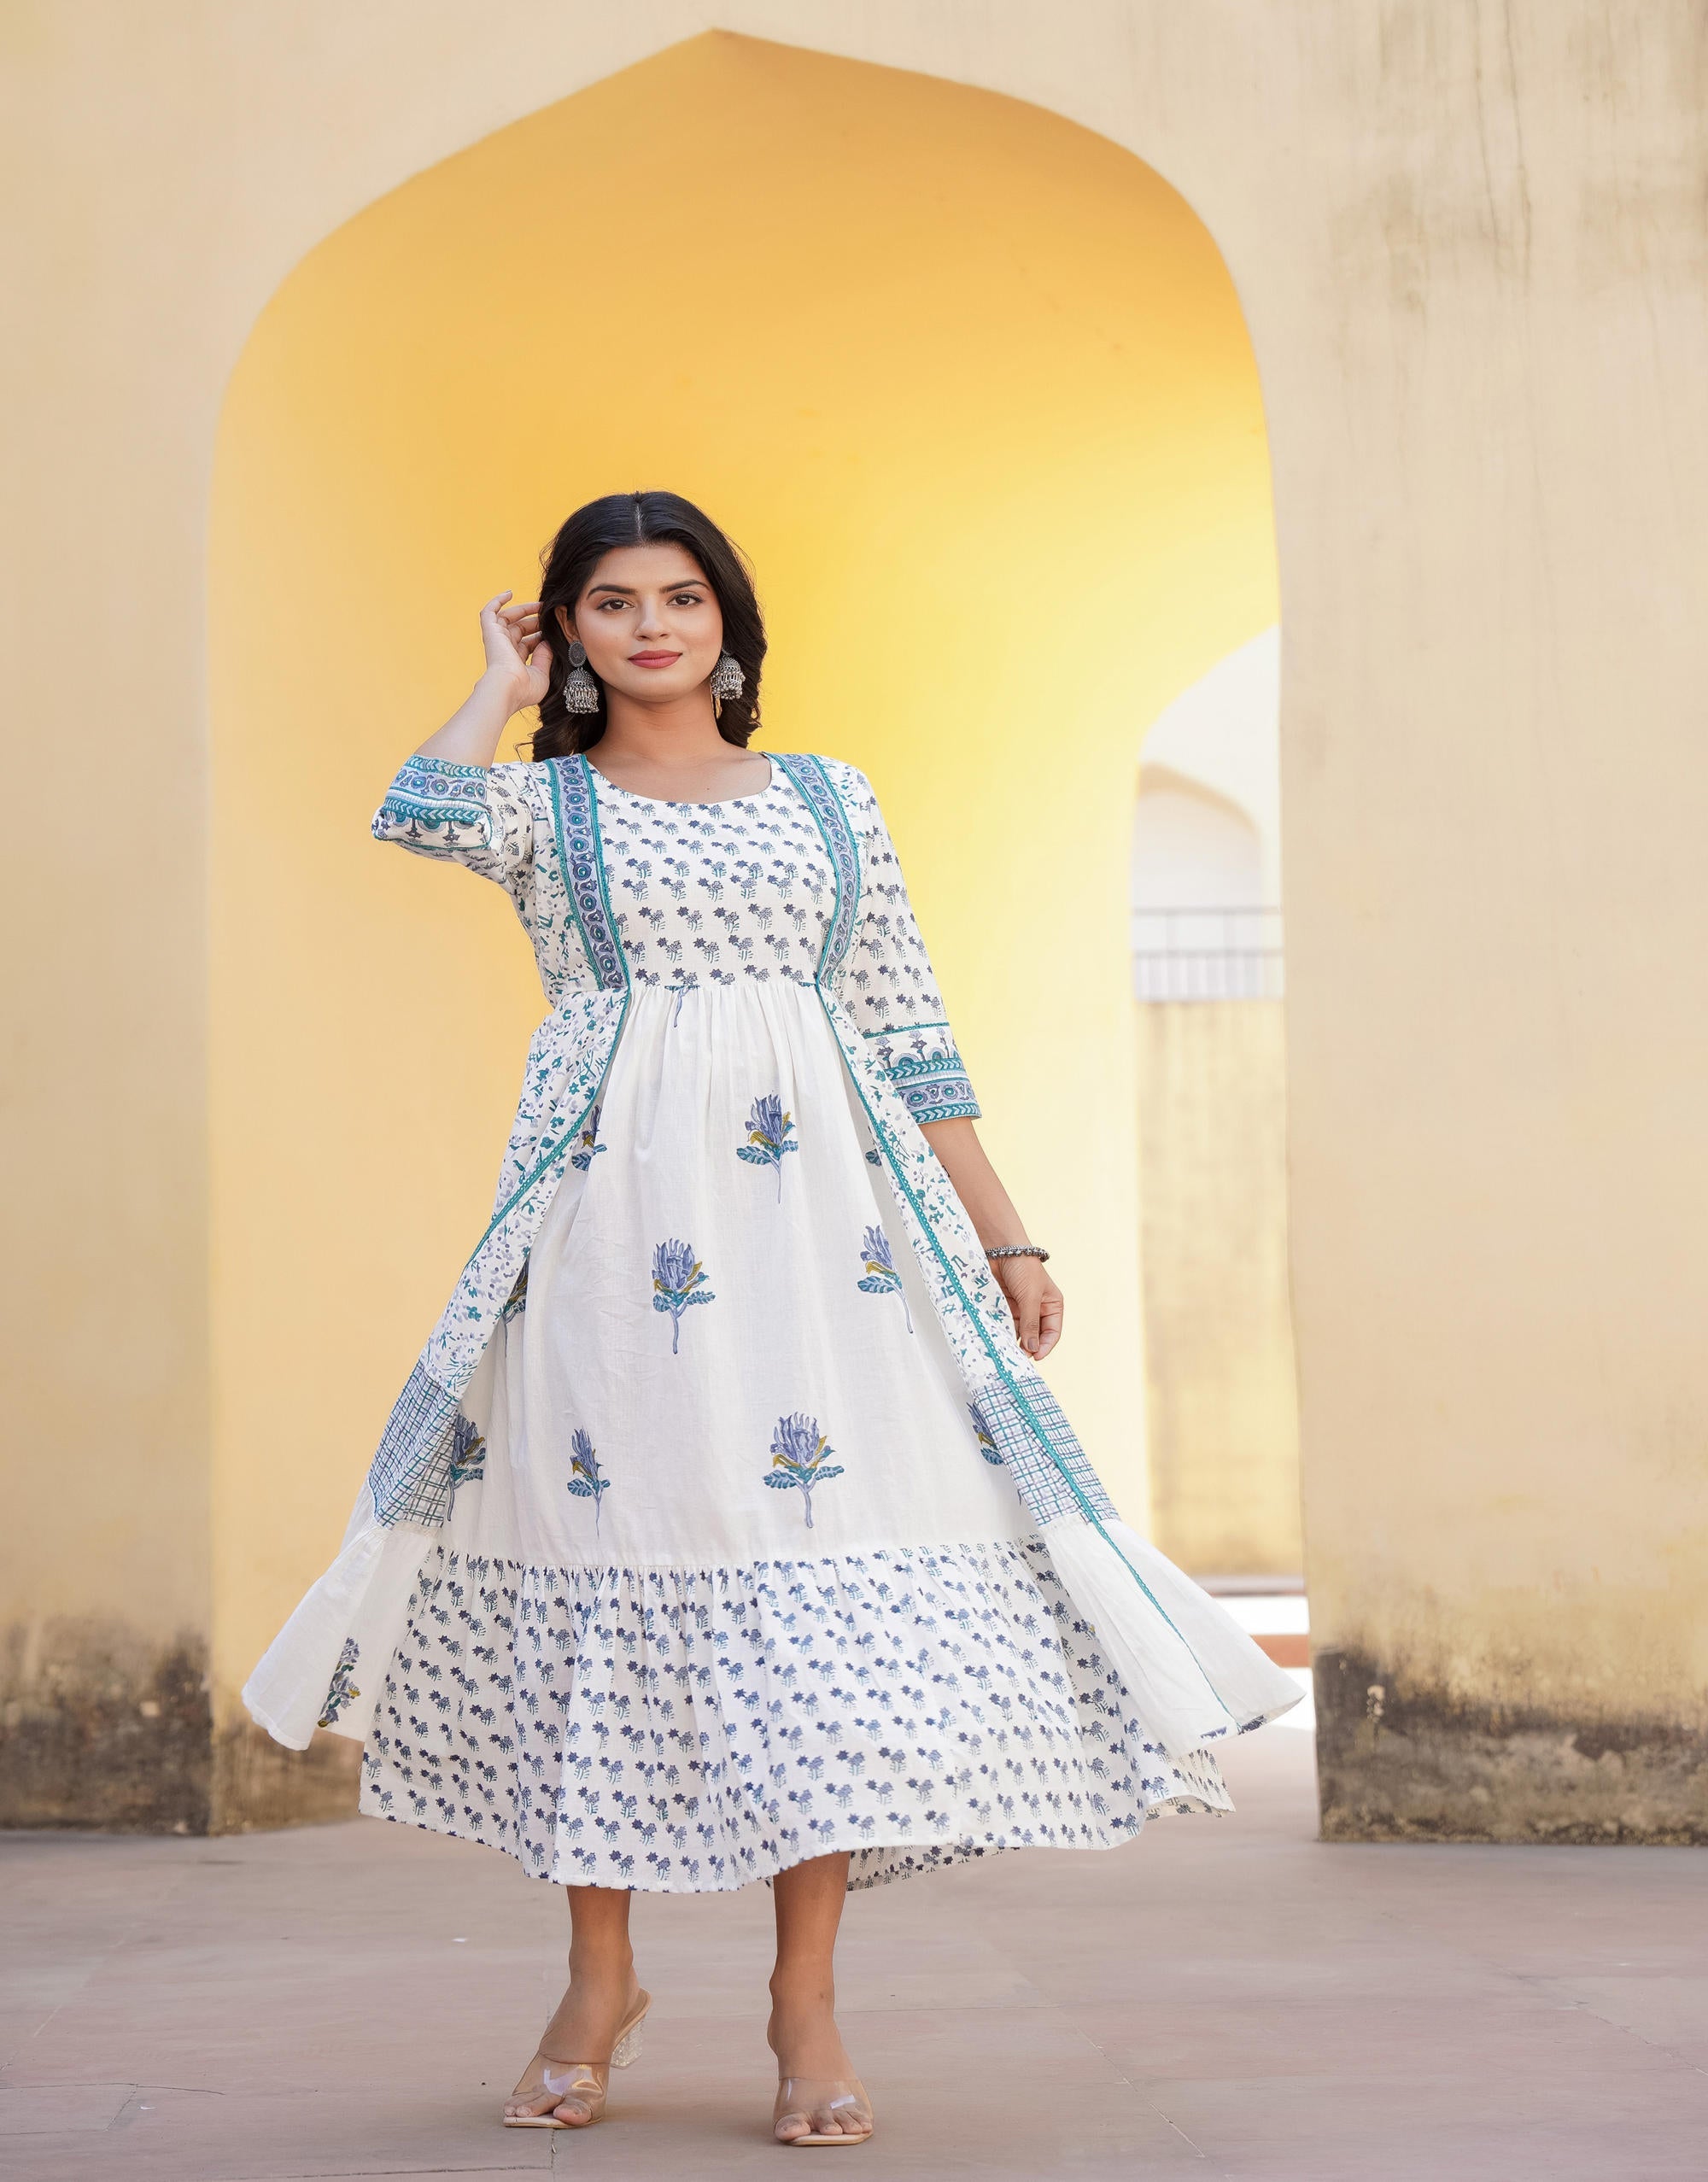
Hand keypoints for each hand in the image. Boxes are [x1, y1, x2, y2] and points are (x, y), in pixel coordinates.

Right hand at [479, 591, 551, 711]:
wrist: (509, 688)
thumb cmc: (525, 688)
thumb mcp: (542, 674)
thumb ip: (545, 657)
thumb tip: (547, 641)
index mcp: (515, 663)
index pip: (527, 645)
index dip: (540, 636)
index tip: (553, 631)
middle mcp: (504, 651)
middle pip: (519, 630)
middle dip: (535, 622)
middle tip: (550, 617)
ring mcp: (497, 640)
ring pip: (507, 619)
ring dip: (523, 610)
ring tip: (540, 606)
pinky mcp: (491, 631)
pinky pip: (489, 611)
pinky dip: (497, 601)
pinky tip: (509, 593)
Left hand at [990, 1255, 1062, 1359]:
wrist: (1000, 1247)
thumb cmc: (1022, 1267)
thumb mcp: (1030, 1297)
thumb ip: (1031, 1323)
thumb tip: (1032, 1348)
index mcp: (1052, 1305)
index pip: (1052, 1332)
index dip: (1044, 1346)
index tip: (1034, 1357)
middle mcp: (1037, 1308)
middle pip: (1034, 1335)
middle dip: (1027, 1346)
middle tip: (1016, 1356)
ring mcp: (1020, 1307)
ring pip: (1018, 1331)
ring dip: (1012, 1339)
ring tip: (1005, 1349)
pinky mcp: (1004, 1305)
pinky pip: (1004, 1323)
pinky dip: (1001, 1330)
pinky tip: (996, 1337)